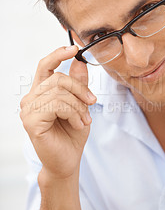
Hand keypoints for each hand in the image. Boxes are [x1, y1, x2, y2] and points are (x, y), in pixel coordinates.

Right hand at [20, 45, 95, 180]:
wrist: (67, 161)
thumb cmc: (71, 135)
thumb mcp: (80, 106)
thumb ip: (79, 85)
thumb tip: (80, 62)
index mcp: (41, 93)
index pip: (45, 66)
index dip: (58, 54)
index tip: (74, 48)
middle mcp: (30, 99)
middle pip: (58, 78)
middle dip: (80, 89)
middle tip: (91, 103)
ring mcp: (28, 110)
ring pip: (59, 92)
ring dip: (78, 106)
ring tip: (84, 119)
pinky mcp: (31, 121)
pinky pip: (57, 105)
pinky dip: (73, 113)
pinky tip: (77, 124)